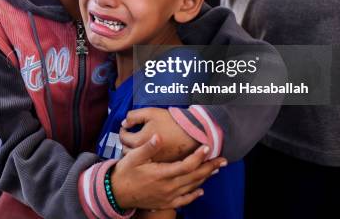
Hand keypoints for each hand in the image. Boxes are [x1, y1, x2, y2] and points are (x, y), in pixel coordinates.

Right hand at [112, 135, 226, 209]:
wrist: (116, 193)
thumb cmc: (125, 172)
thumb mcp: (133, 157)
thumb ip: (148, 147)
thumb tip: (158, 136)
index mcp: (162, 174)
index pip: (186, 165)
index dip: (198, 156)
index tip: (207, 146)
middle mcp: (168, 187)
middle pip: (194, 177)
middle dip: (210, 167)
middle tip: (223, 160)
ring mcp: (168, 197)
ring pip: (192, 187)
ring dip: (205, 178)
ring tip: (215, 169)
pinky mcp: (165, 203)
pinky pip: (184, 200)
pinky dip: (194, 195)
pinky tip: (201, 190)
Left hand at [120, 108, 198, 161]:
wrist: (192, 131)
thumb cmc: (171, 121)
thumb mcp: (150, 113)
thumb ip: (133, 116)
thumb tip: (125, 123)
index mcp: (139, 141)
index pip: (123, 137)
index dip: (123, 130)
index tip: (126, 126)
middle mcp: (144, 154)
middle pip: (127, 150)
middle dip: (126, 142)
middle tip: (129, 136)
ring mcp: (154, 161)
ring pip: (138, 158)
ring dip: (134, 151)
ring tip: (138, 143)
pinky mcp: (162, 164)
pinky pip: (149, 163)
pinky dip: (146, 157)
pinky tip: (149, 150)